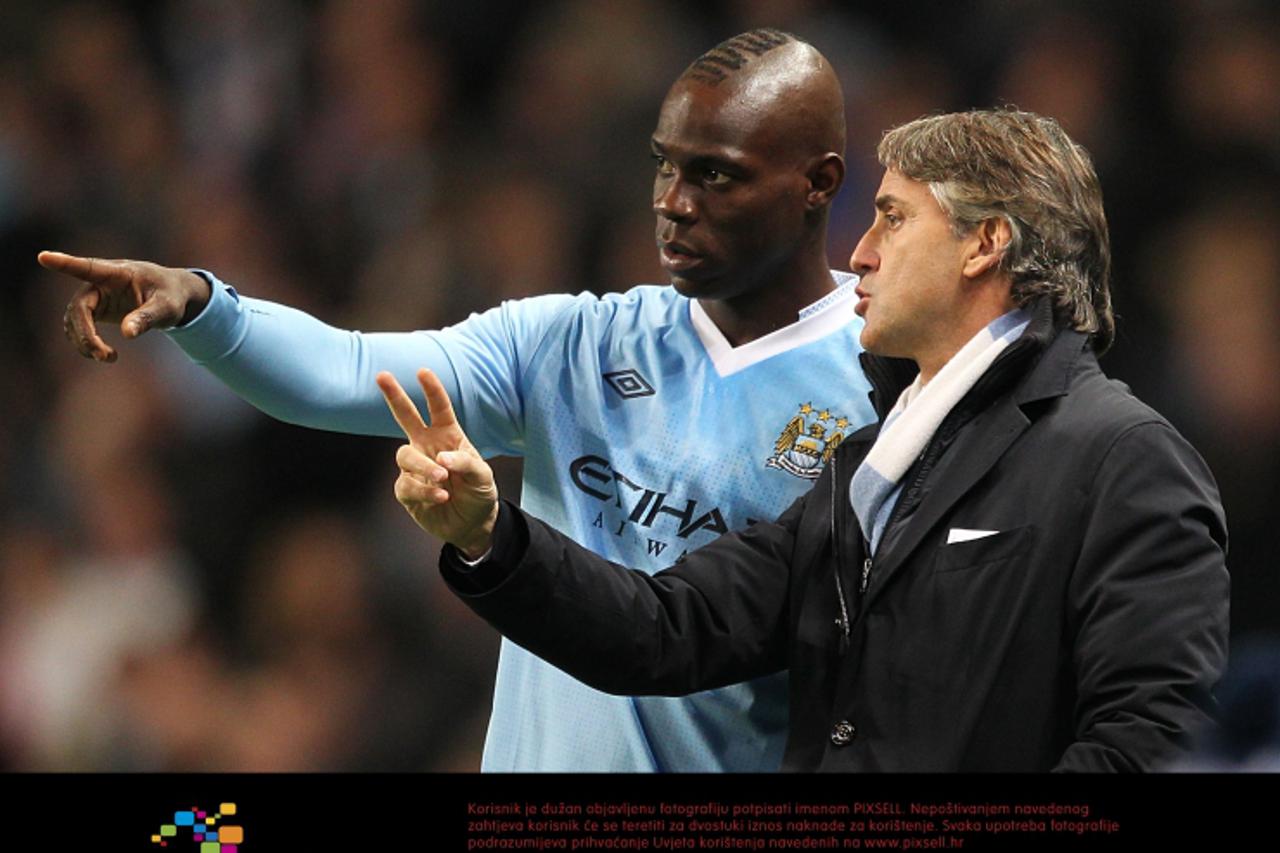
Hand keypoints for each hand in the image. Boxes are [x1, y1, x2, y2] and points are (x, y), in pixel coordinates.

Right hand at [37, 251, 212, 361]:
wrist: (171, 295)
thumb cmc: (170, 295)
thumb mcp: (167, 307)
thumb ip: (148, 317)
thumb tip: (127, 333)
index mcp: (118, 273)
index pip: (88, 267)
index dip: (65, 264)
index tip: (43, 256)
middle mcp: (99, 282)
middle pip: (79, 307)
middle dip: (86, 334)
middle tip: (104, 356)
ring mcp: (94, 296)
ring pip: (74, 321)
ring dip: (85, 342)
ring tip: (110, 358)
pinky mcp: (94, 309)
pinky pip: (79, 327)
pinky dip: (86, 343)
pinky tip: (103, 354)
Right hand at [377, 368, 498, 558]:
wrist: (471, 524)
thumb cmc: (478, 492)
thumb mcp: (482, 476)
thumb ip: (465, 463)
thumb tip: (441, 458)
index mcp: (447, 436)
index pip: (438, 409)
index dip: (431, 390)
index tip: (422, 371)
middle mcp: (427, 446)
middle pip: (406, 417)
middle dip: (394, 396)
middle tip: (382, 375)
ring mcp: (415, 468)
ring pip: (405, 455)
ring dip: (423, 466)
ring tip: (442, 479)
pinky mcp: (407, 490)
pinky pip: (406, 485)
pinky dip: (424, 490)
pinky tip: (441, 497)